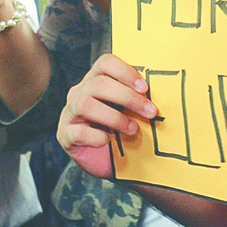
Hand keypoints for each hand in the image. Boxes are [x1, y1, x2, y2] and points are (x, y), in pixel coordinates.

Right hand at [57, 53, 155, 179]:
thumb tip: (161, 94)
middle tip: (149, 112)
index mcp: (95, 80)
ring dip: (114, 117)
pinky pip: (78, 132)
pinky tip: (108, 141)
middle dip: (127, 97)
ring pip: (86, 104)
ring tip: (133, 129)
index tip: (145, 88)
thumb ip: (137, 99)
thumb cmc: (121, 132)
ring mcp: (70, 113)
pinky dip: (96, 136)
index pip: (105, 63)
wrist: (109, 162)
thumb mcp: (130, 111)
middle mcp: (79, 93)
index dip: (125, 72)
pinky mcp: (65, 135)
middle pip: (98, 84)